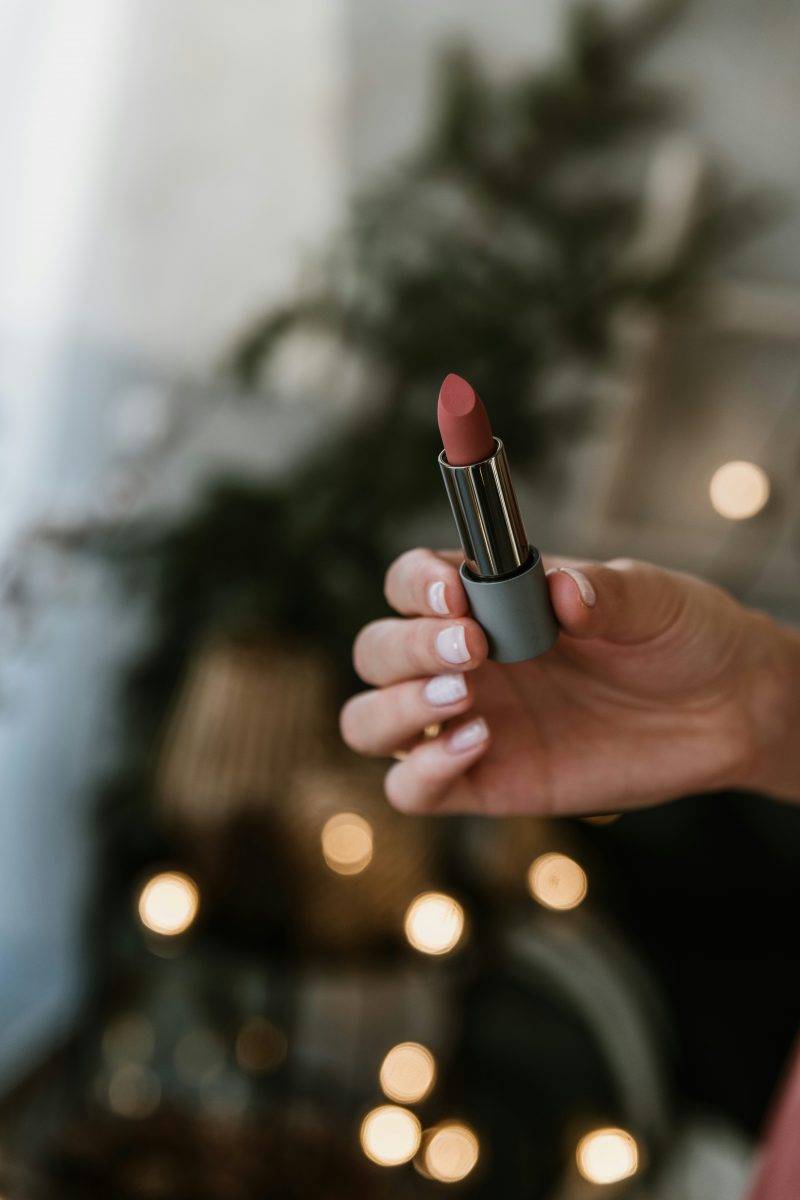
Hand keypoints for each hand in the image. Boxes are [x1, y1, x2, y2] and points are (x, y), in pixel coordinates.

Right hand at [340, 549, 799, 814]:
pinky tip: (479, 744)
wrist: (726, 708)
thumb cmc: (679, 635)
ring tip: (467, 696)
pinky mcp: (486, 782)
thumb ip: (604, 591)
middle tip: (474, 647)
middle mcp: (463, 659)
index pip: (409, 582)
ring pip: (370, 722)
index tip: (453, 594)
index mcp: (487, 600)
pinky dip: (423, 771)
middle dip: (407, 648)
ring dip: (396, 708)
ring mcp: (467, 722)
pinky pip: (411, 789)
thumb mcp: (651, 599)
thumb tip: (560, 592)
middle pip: (376, 651)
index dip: (414, 585)